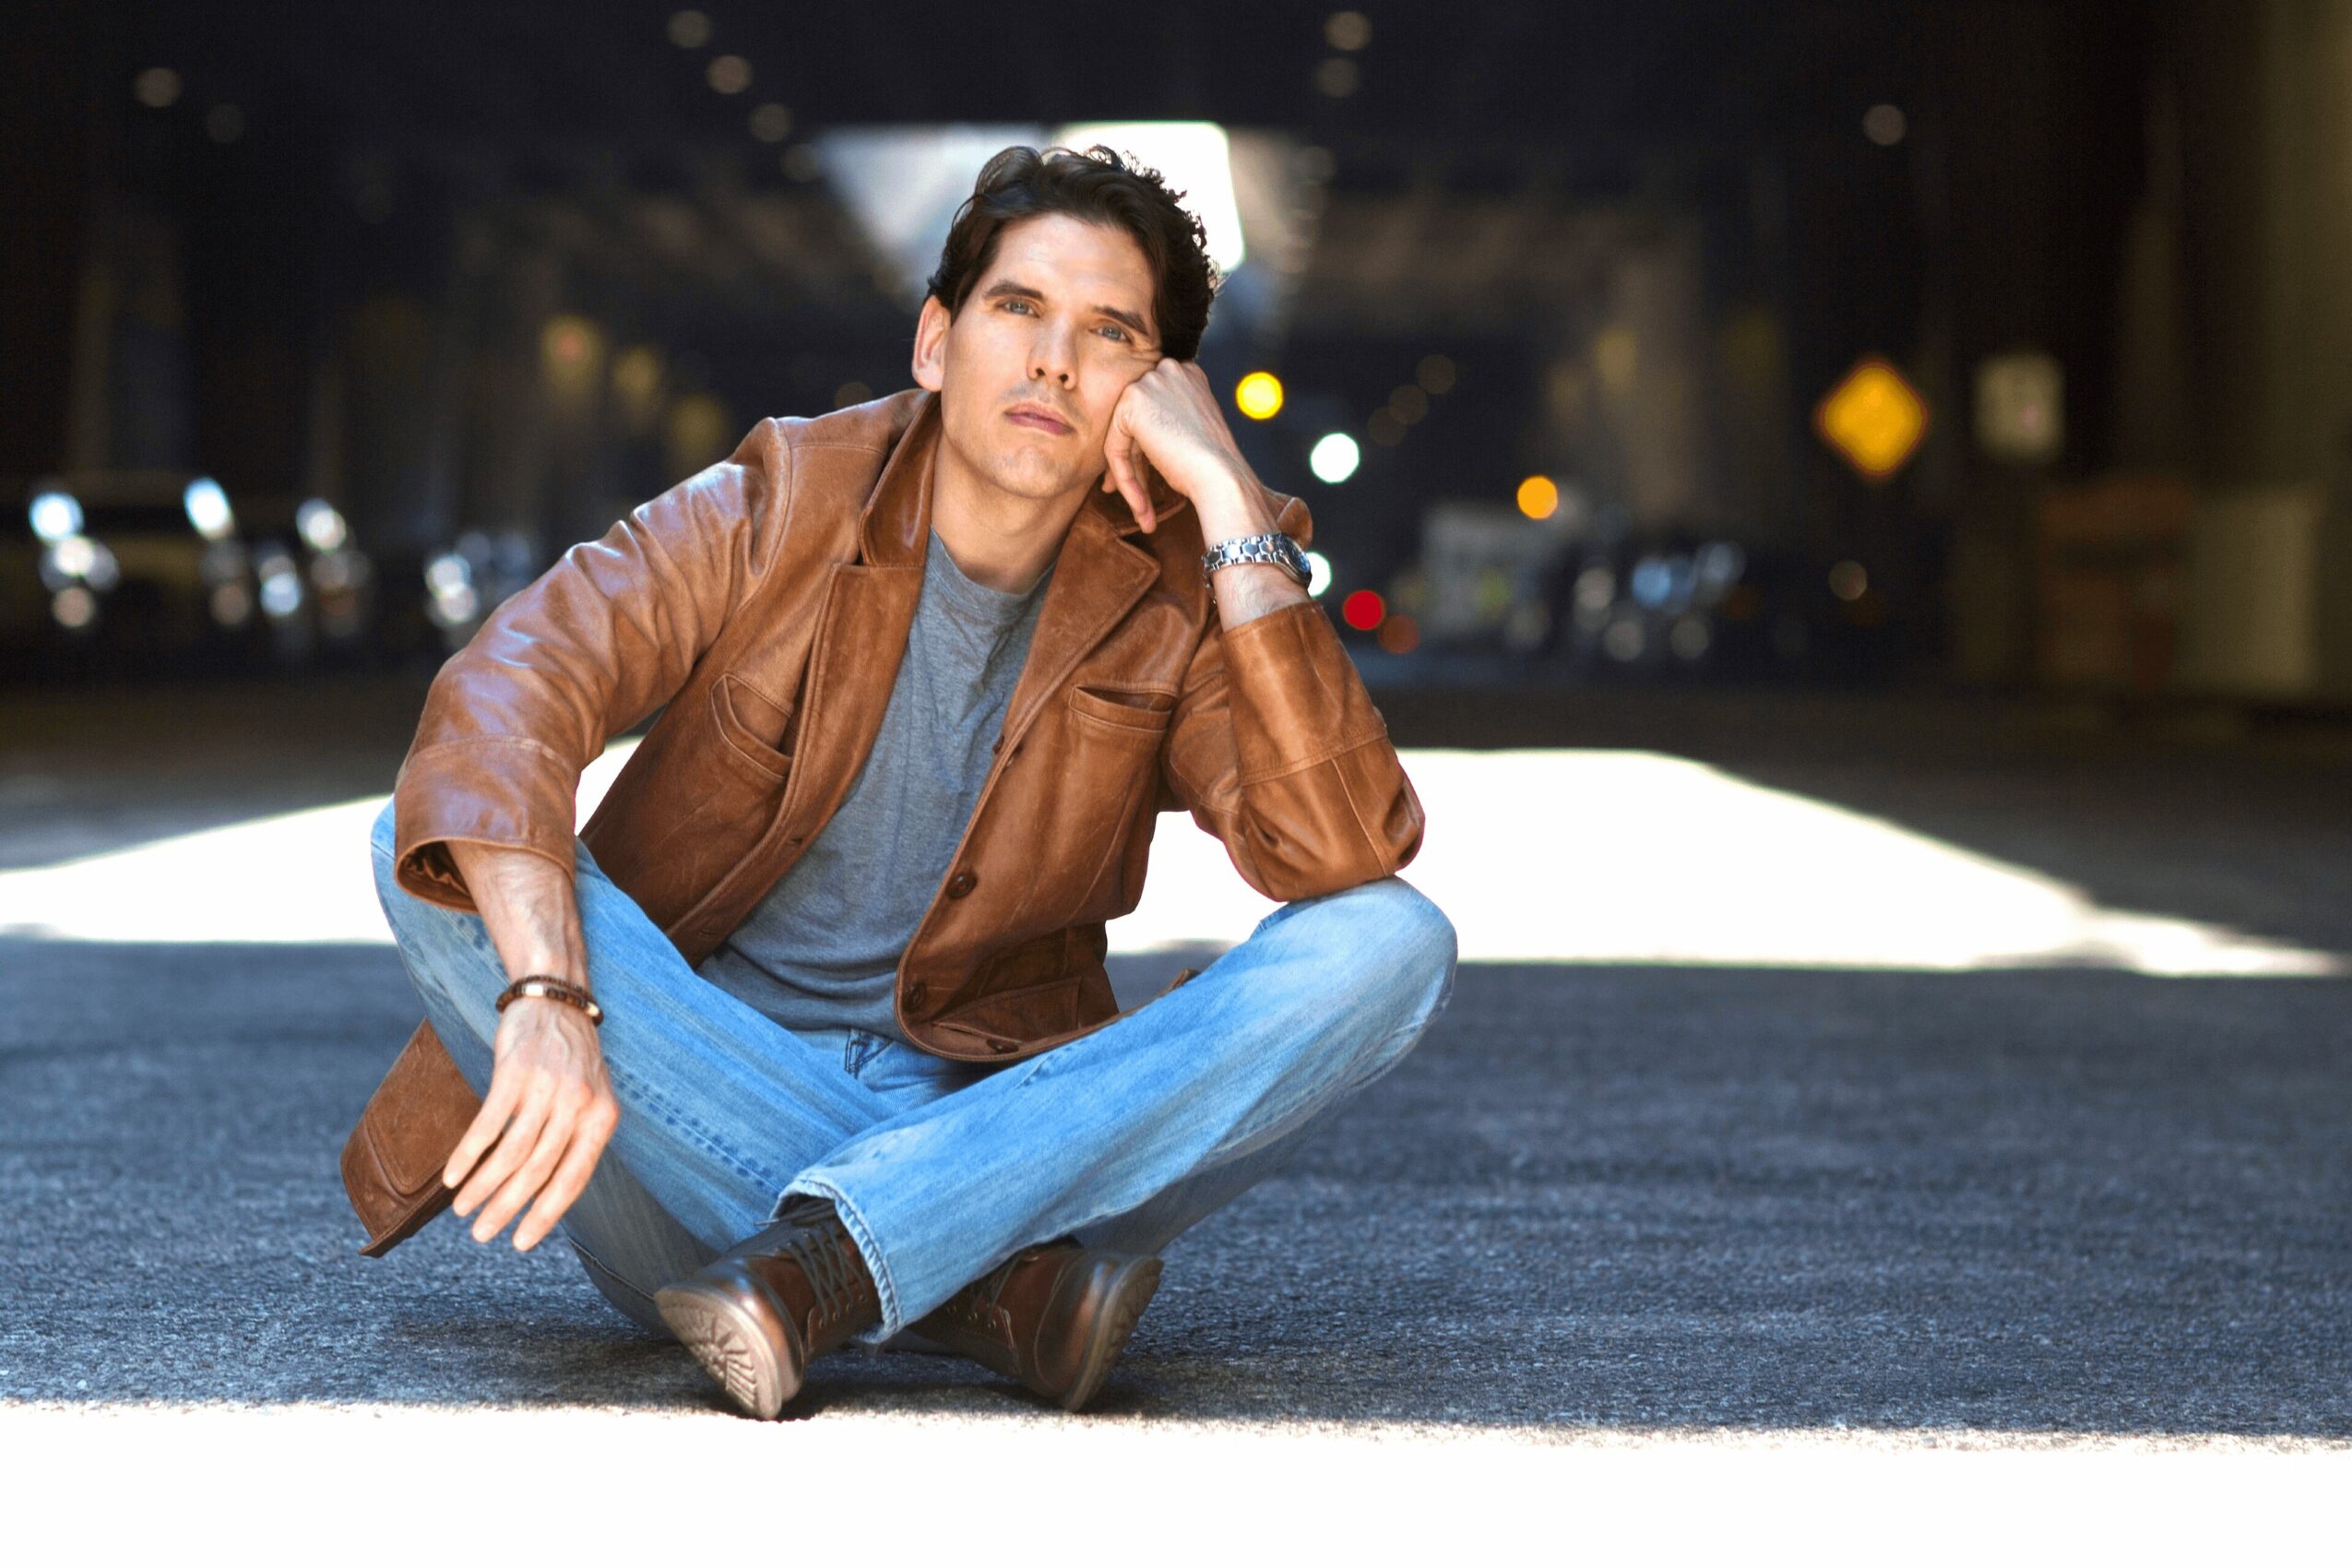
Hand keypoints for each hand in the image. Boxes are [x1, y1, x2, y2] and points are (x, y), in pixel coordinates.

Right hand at [443, 995, 618, 1250]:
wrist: (556, 998)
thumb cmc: (572, 1057)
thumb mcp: (592, 1097)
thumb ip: (578, 1139)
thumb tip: (550, 1196)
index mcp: (603, 1118)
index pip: (574, 1179)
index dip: (546, 1215)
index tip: (521, 1244)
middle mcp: (579, 1104)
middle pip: (539, 1171)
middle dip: (507, 1209)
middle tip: (481, 1235)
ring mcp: (547, 1088)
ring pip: (512, 1153)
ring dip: (484, 1187)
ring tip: (463, 1210)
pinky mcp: (515, 1072)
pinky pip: (488, 1124)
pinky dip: (469, 1155)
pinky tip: (453, 1177)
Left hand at [1098, 359, 1253, 536]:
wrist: (1222, 475)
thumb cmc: (1215, 464)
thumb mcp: (1190, 431)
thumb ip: (1166, 423)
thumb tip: (1135, 440)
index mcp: (1188, 374)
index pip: (1154, 413)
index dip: (1147, 450)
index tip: (1149, 480)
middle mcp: (1169, 370)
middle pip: (1136, 423)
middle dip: (1133, 464)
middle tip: (1138, 501)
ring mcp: (1150, 381)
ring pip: (1123, 436)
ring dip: (1129, 478)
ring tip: (1143, 513)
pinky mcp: (1133, 400)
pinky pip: (1115, 446)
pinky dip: (1124, 478)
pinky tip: (1140, 505)